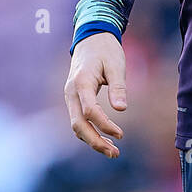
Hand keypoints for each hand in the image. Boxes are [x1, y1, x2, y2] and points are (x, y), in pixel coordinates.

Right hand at [64, 31, 127, 157]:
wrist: (91, 38)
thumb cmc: (106, 50)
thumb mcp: (116, 65)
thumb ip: (118, 87)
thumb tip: (121, 109)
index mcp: (82, 82)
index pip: (90, 111)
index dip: (105, 125)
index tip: (121, 134)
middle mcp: (71, 92)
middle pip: (78, 124)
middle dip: (95, 141)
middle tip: (115, 153)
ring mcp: (70, 96)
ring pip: (77, 125)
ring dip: (92, 139)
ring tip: (113, 151)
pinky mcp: (74, 99)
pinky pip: (78, 119)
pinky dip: (90, 131)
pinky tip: (104, 138)